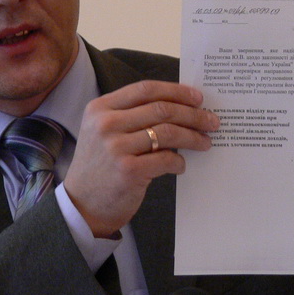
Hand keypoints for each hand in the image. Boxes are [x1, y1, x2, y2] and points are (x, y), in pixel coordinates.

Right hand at [63, 80, 218, 237]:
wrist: (82, 205)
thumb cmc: (101, 166)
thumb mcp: (105, 132)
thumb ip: (133, 116)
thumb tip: (181, 107)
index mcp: (101, 108)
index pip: (146, 89)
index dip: (176, 91)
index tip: (198, 98)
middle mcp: (106, 124)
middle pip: (161, 109)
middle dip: (193, 114)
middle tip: (211, 121)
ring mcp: (115, 147)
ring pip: (168, 133)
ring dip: (192, 137)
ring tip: (205, 142)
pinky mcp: (127, 171)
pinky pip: (166, 160)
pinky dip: (179, 162)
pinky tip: (181, 165)